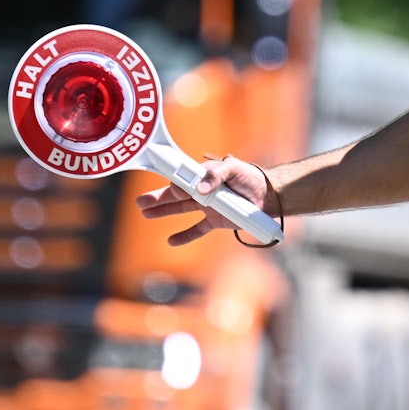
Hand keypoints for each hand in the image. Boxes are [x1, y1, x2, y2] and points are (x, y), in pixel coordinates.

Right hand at [135, 155, 269, 245]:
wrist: (268, 196)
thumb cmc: (250, 177)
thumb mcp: (234, 168)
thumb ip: (216, 174)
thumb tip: (199, 189)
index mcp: (204, 175)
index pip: (183, 178)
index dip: (174, 183)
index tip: (171, 189)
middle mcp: (202, 190)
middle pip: (175, 195)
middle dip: (157, 198)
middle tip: (139, 202)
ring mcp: (207, 207)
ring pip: (180, 210)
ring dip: (163, 212)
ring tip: (145, 214)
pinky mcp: (215, 221)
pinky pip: (197, 229)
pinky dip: (184, 236)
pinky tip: (170, 241)